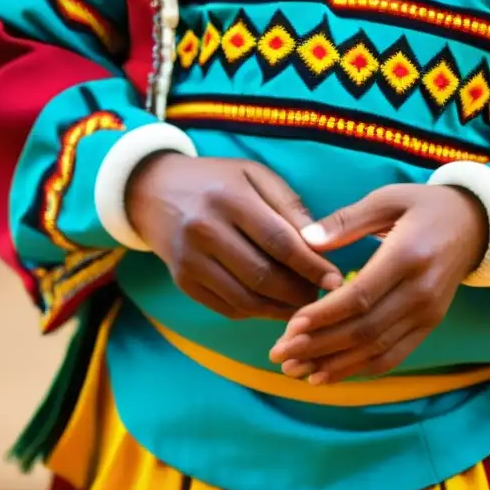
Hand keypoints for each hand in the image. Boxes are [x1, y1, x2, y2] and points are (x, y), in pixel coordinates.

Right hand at [127, 153, 343, 319]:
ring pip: (246, 300)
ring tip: (302, 302)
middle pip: (263, 276)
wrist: (153, 190)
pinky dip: (257, 312)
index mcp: (230, 198)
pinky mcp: (182, 281)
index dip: (311, 266)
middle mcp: (204, 231)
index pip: (279, 242)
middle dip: (299, 292)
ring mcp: (189, 260)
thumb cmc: (218, 181)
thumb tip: (321, 245)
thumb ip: (290, 208)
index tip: (336, 280)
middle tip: (322, 295)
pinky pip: (227, 308)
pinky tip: (274, 305)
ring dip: (281, 309)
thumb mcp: (256, 176)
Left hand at [268, 183, 488, 383]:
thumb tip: (305, 240)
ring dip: (334, 365)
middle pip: (364, 330)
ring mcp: (428, 313)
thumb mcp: (387, 199)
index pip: (360, 297)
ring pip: (376, 350)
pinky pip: (393, 356)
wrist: (475, 225)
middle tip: (280, 355)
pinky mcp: (429, 325)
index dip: (324, 316)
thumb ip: (347, 220)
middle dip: (319, 347)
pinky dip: (360, 369)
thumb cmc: (424, 206)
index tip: (290, 328)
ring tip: (296, 371)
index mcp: (408, 257)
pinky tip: (329, 374)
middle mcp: (420, 292)